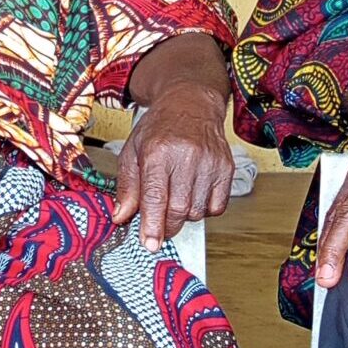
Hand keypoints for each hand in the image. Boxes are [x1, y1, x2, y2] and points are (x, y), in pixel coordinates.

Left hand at [112, 83, 235, 252]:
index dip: (152, 225)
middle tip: (158, 228)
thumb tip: (121, 216)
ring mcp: (210, 162)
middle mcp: (186, 156)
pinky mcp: (226, 168)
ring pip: (197, 211)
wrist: (190, 103)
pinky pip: (217, 207)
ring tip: (175, 197)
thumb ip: (127, 187)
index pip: (156, 196)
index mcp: (158, 152)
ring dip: (184, 216)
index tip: (150, 244)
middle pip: (179, 209)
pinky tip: (193, 194)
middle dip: (167, 226)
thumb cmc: (159, 128)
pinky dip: (204, 210)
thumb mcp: (132, 151)